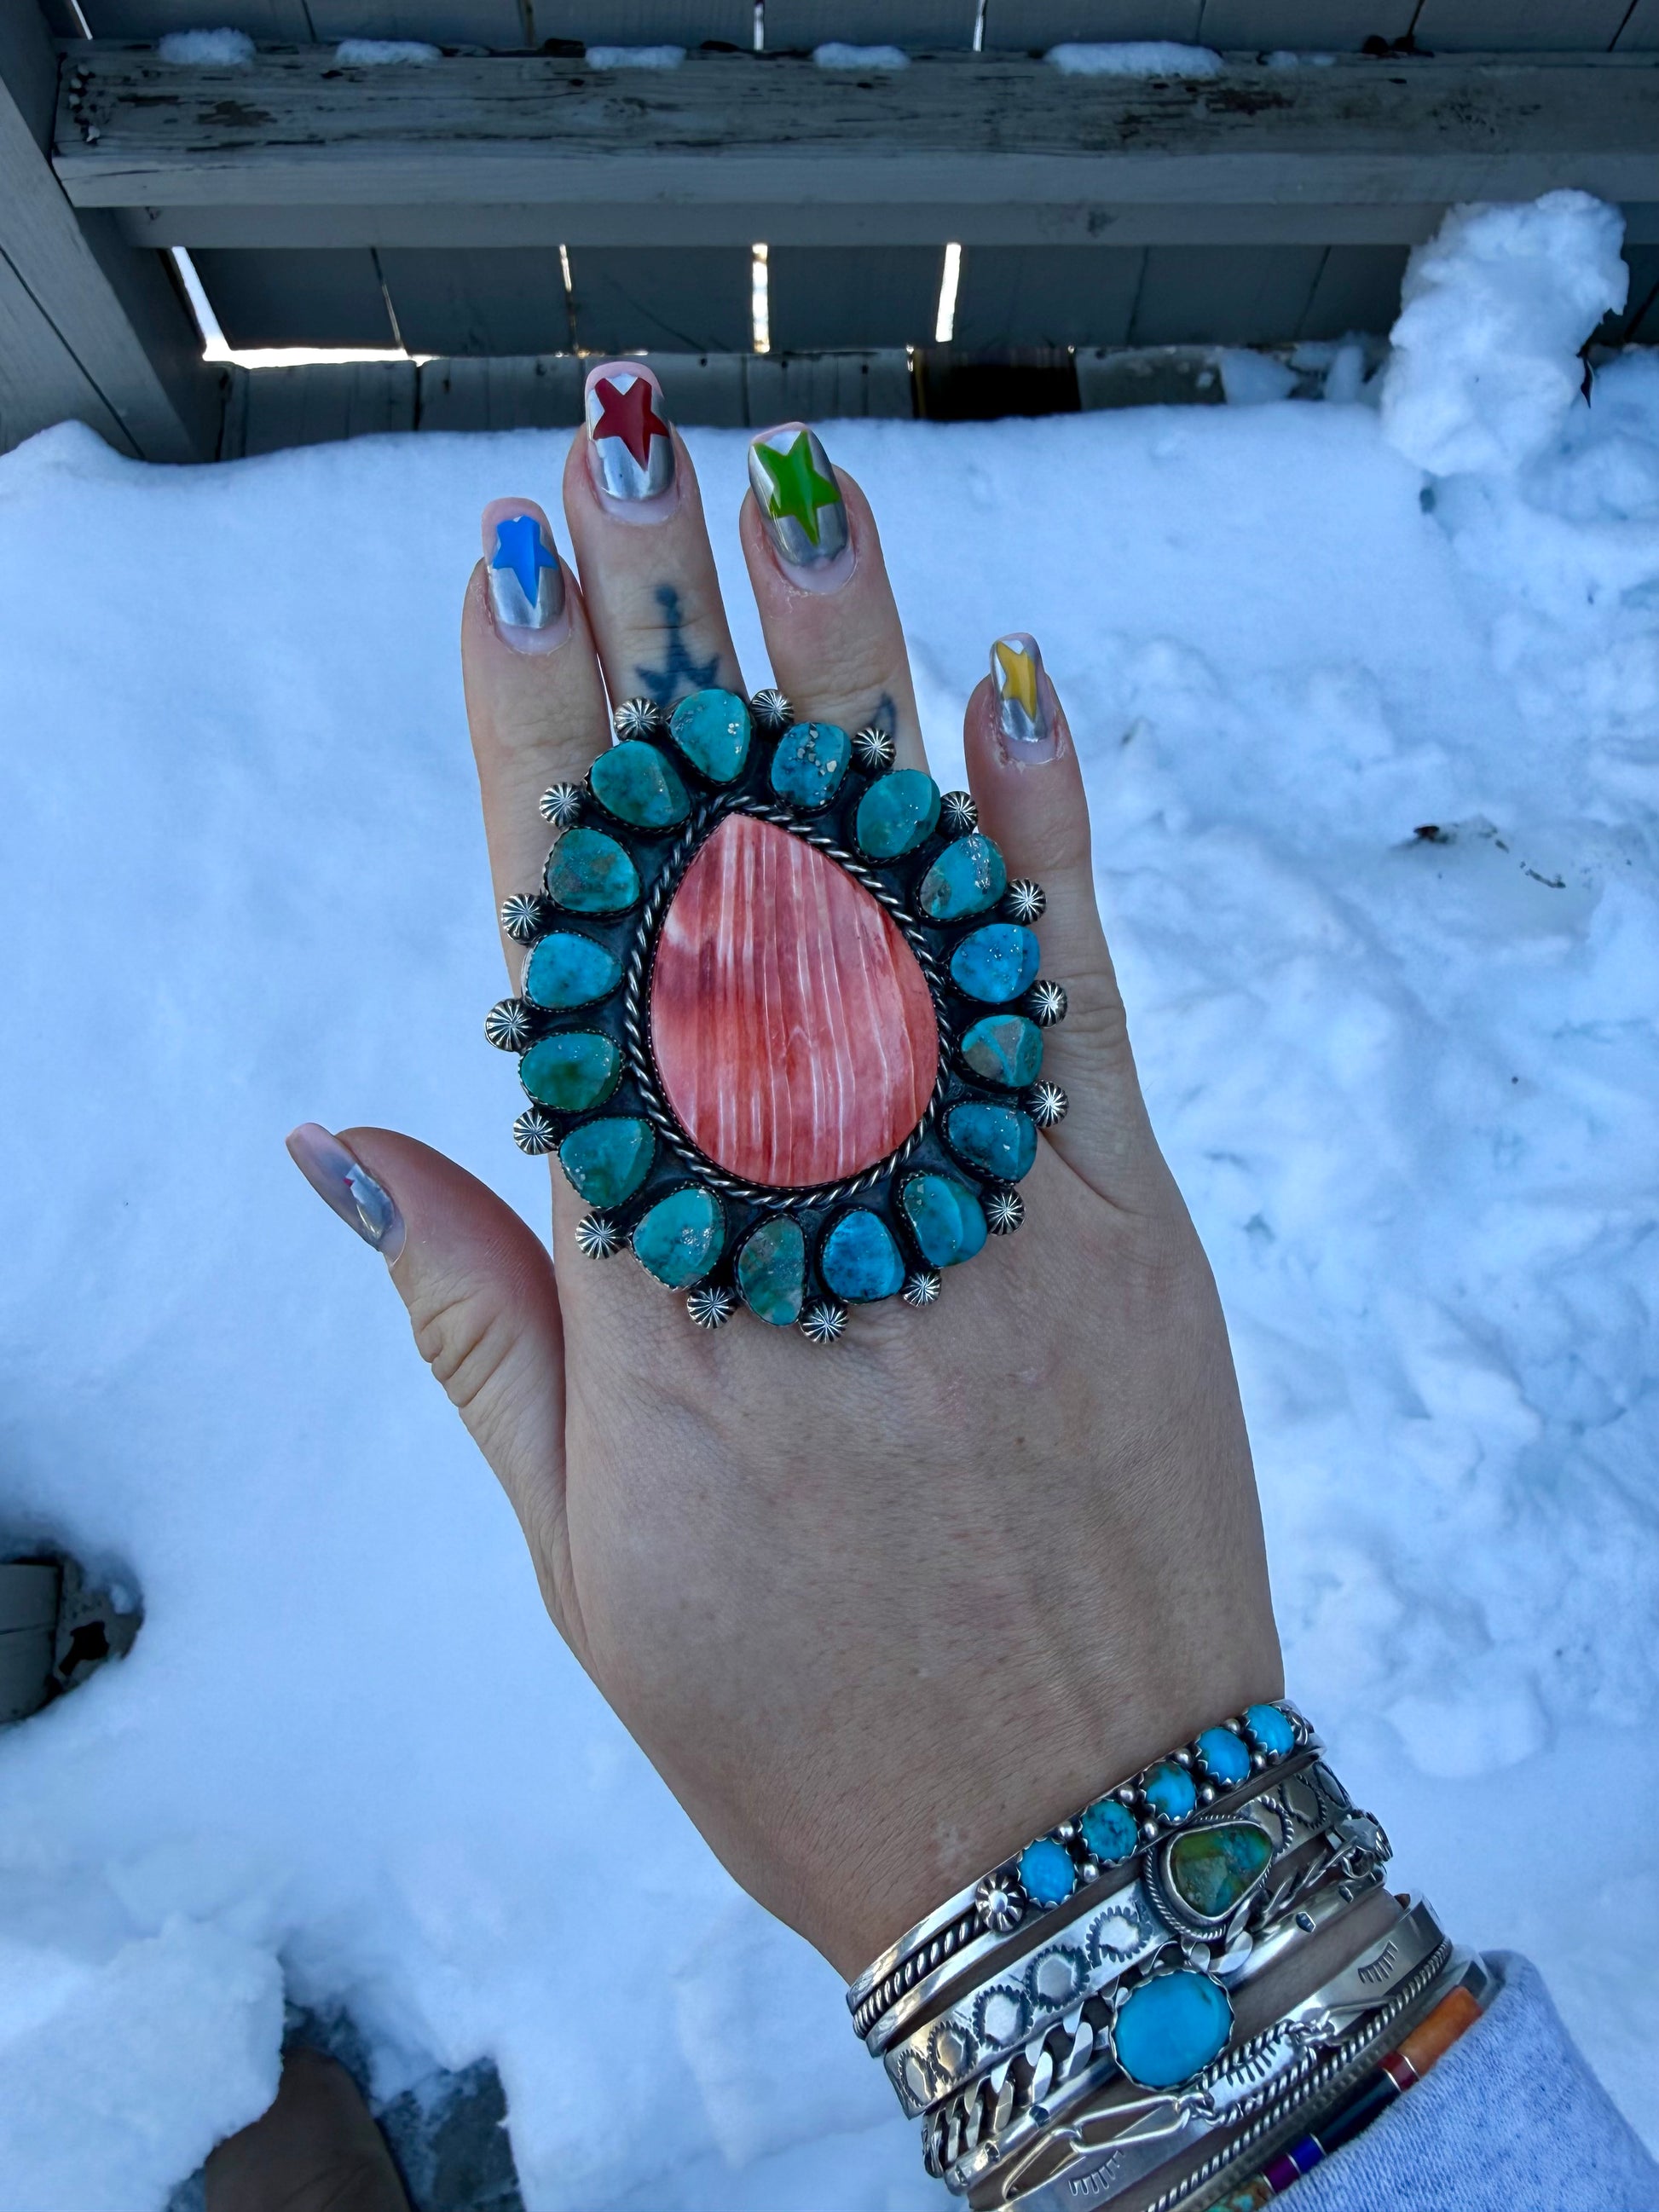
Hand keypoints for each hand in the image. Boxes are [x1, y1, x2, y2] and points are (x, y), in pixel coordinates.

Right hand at [289, 370, 1280, 1980]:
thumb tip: (352, 1137)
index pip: (573, 958)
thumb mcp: (579, 1558)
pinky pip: (1077, 1008)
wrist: (1069, 1844)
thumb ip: (472, 1324)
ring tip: (804, 507)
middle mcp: (809, 1212)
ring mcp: (982, 1207)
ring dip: (851, 691)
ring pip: (901, 906)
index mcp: (652, 1293)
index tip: (510, 575)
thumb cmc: (799, 1717)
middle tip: (635, 455)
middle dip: (675, 651)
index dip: (538, 750)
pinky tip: (1009, 701)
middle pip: (729, 884)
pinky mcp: (1129, 1229)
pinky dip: (1042, 848)